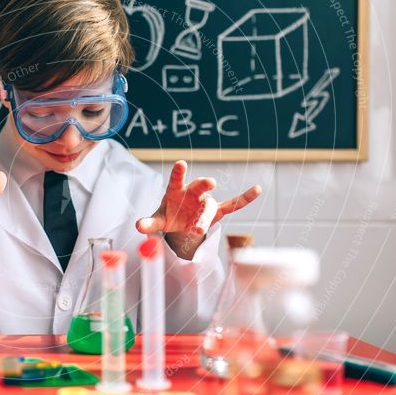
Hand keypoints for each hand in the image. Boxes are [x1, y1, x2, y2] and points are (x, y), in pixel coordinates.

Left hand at [136, 160, 261, 237]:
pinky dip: (245, 198)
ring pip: (209, 207)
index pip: (176, 179)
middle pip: (199, 187)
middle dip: (204, 184)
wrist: (180, 223)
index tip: (181, 163)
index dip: (179, 172)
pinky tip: (257, 189)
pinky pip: (232, 205)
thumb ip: (148, 223)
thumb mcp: (157, 221)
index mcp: (176, 190)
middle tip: (210, 182)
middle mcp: (193, 192)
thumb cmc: (169, 216)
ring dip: (204, 219)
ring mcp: (205, 202)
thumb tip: (138, 226)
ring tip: (195, 230)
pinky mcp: (216, 211)